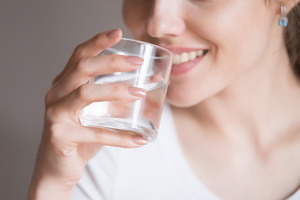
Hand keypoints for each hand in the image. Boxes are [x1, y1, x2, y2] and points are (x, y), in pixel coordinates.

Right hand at [28, 29, 147, 199]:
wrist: (58, 168)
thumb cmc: (81, 137)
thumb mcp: (99, 113)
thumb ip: (118, 98)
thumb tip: (151, 83)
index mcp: (65, 84)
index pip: (79, 55)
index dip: (98, 42)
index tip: (118, 33)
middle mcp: (56, 94)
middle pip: (82, 68)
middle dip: (112, 62)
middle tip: (137, 63)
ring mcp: (56, 114)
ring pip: (85, 93)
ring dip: (116, 91)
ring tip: (141, 93)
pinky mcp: (60, 135)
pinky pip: (94, 133)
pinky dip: (120, 137)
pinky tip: (139, 140)